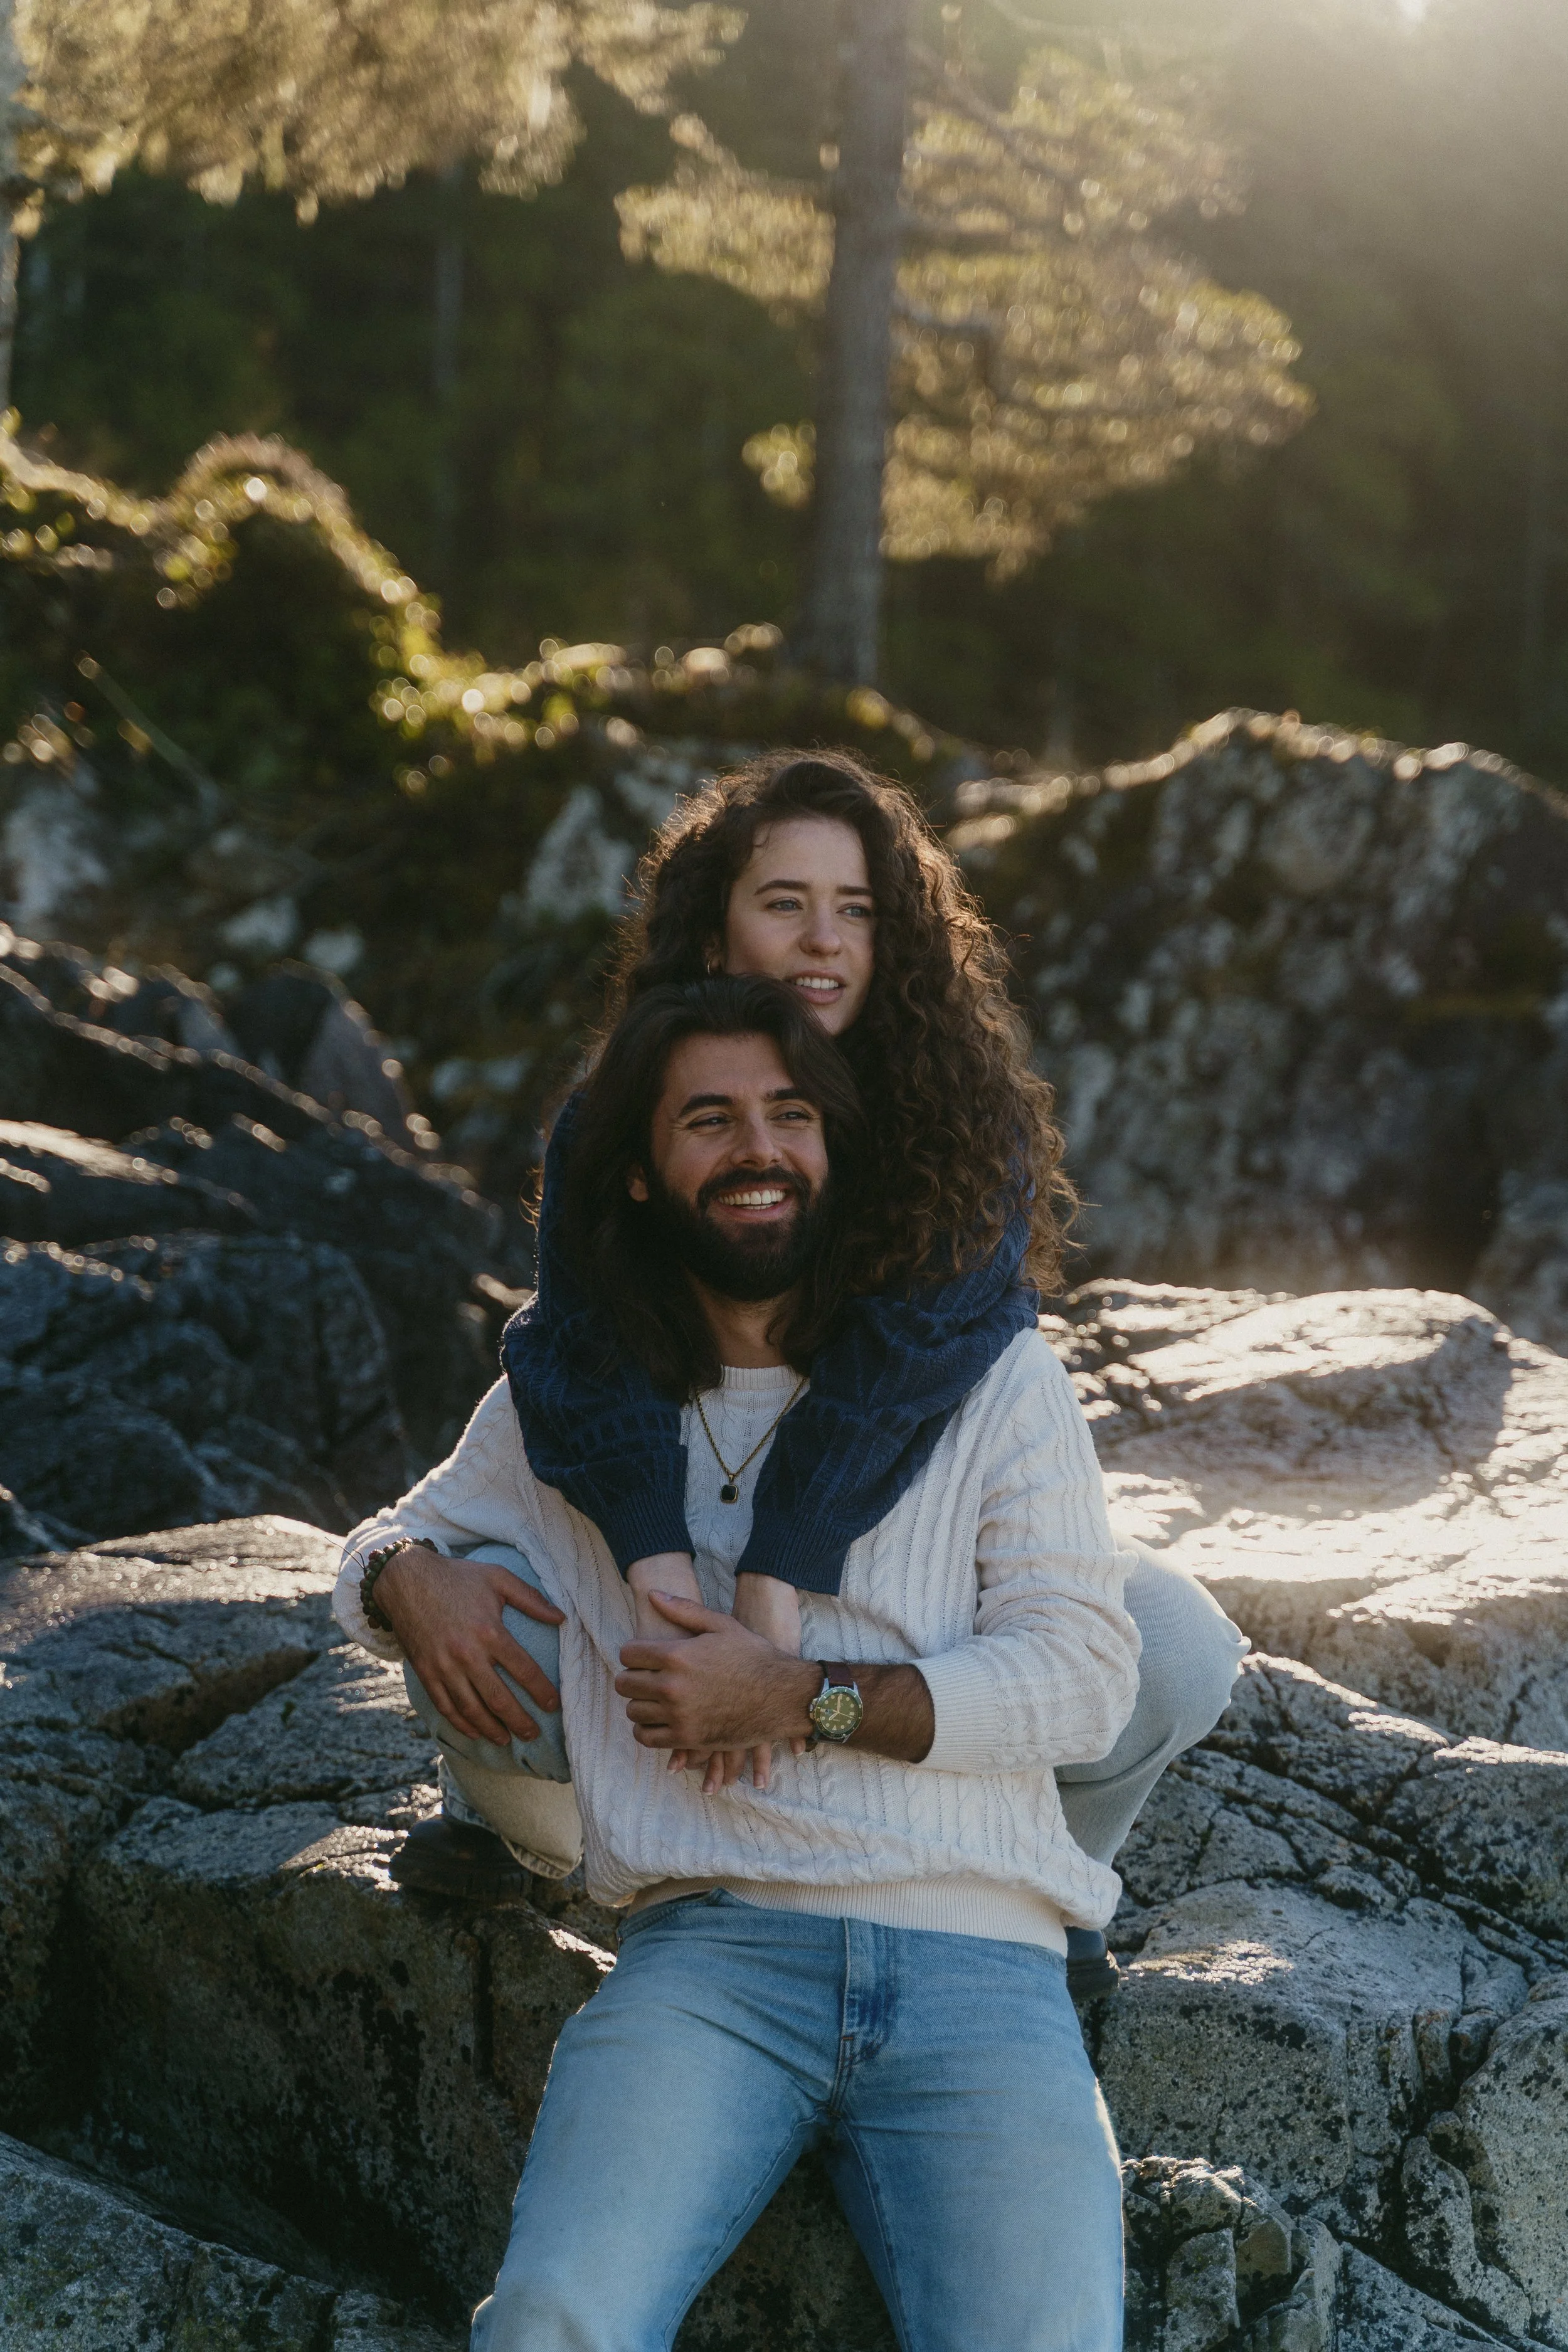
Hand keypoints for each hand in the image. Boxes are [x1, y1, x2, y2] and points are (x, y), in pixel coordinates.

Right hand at [377, 1545, 563, 1747]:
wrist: (406, 1579)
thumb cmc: (457, 1577)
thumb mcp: (498, 1578)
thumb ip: (531, 1598)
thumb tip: (561, 1617)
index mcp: (489, 1631)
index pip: (524, 1670)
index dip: (542, 1691)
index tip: (554, 1705)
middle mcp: (466, 1655)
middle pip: (499, 1698)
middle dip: (519, 1721)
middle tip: (533, 1734)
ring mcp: (443, 1667)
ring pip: (471, 1709)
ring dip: (491, 1729)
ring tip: (507, 1740)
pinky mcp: (425, 1673)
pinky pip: (445, 1707)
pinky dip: (461, 1724)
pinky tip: (475, 1733)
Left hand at [615, 1590, 816, 1765]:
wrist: (782, 1696)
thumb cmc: (754, 1656)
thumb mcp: (722, 1625)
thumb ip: (684, 1609)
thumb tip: (653, 1594)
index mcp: (677, 1655)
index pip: (628, 1654)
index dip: (634, 1653)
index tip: (643, 1656)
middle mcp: (672, 1686)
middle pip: (625, 1684)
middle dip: (632, 1678)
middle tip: (646, 1678)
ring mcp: (678, 1716)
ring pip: (633, 1711)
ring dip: (640, 1703)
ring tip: (655, 1699)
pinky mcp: (687, 1739)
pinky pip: (646, 1737)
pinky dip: (647, 1729)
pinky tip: (659, 1720)